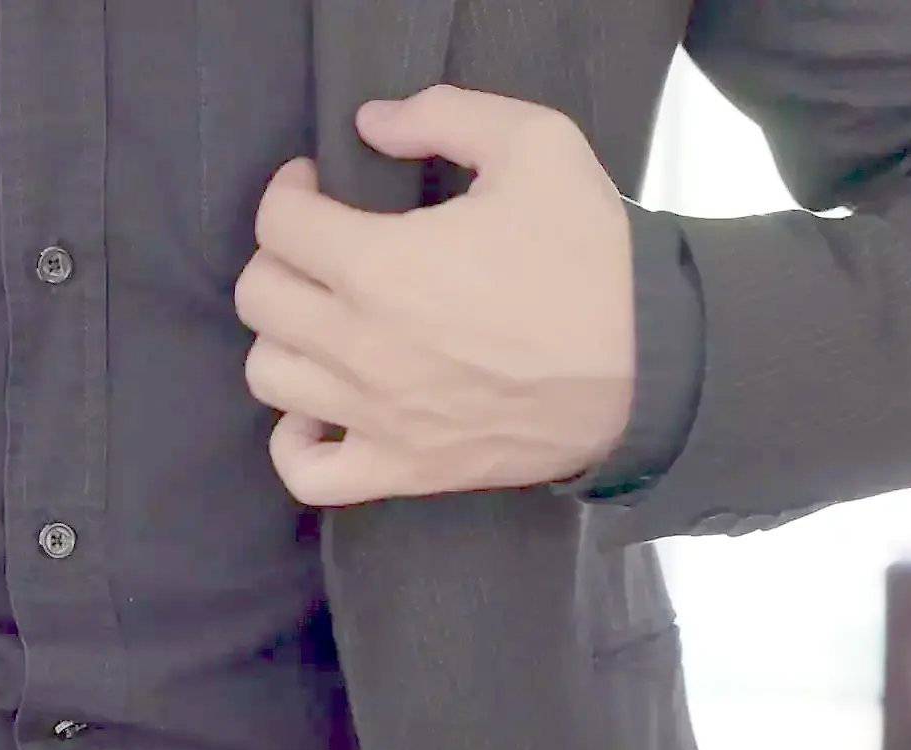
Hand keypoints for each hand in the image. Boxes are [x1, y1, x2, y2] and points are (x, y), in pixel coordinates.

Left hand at [236, 85, 635, 507]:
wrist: (652, 365)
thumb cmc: (594, 258)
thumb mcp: (537, 147)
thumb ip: (444, 115)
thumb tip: (371, 122)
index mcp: (381, 265)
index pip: (279, 225)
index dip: (288, 194)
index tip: (314, 188)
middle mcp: (361, 344)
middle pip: (258, 298)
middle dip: (280, 259)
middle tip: (319, 249)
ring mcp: (376, 414)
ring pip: (268, 376)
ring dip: (284, 339)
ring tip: (322, 320)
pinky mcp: (402, 468)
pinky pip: (306, 472)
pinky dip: (293, 443)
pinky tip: (317, 410)